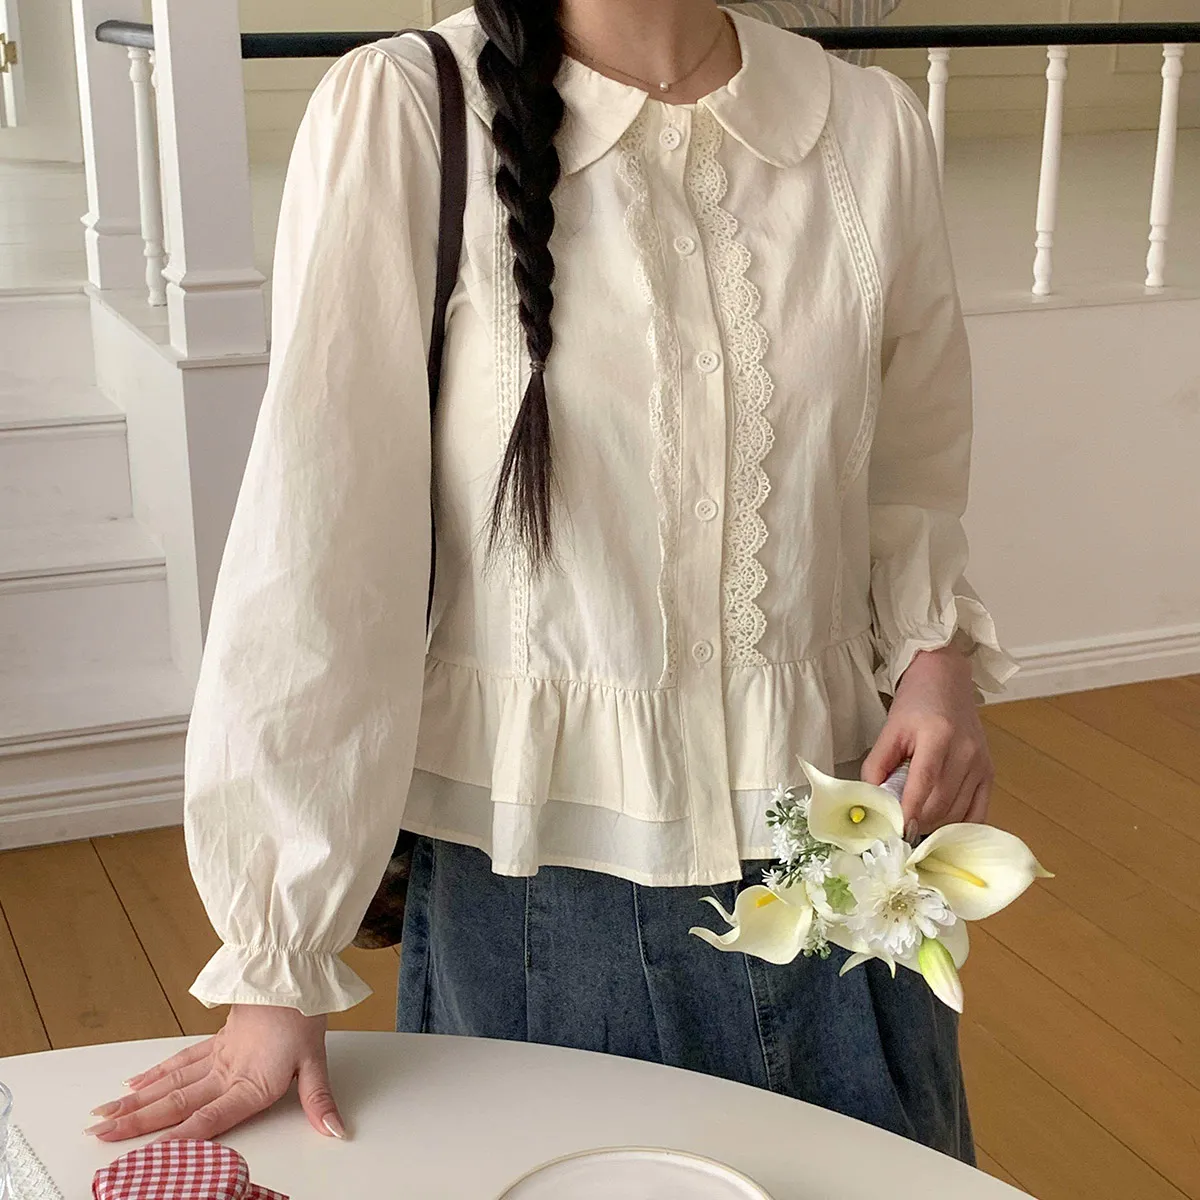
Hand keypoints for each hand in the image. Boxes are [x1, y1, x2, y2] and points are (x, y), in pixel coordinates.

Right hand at [86, 1004, 345, 1142]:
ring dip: (136, 1100)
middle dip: (136, 1122)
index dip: (177, 1140)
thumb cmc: (304, 1012)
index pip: (208, 1120)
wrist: (293, 970)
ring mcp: (218, 1055)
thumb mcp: (317, 1060)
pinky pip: (180, 1060)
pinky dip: (156, 1073)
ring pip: (170, 1082)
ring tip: (104, 1115)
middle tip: (100, 1135)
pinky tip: (134, 1084)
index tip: (144, 1156)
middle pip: (176, 1102)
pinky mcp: (218, 1039)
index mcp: (250, 1083)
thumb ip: (319, 1100)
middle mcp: (227, 1072)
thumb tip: (334, 1131)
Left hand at [861, 644, 993, 835]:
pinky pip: (978, 812)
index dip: (909, 812)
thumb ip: (877, 765)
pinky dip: (959, 825)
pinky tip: (942, 828)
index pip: (924, 784)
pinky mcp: (989, 773)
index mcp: (938, 736)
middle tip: (898, 829)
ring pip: (958, 812)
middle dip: (918, 822)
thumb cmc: (915, 703)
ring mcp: (981, 764)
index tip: (895, 832)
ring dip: (935, 826)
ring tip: (915, 825)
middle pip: (941, 803)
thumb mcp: (889, 729)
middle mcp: (966, 752)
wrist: (946, 681)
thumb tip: (872, 801)